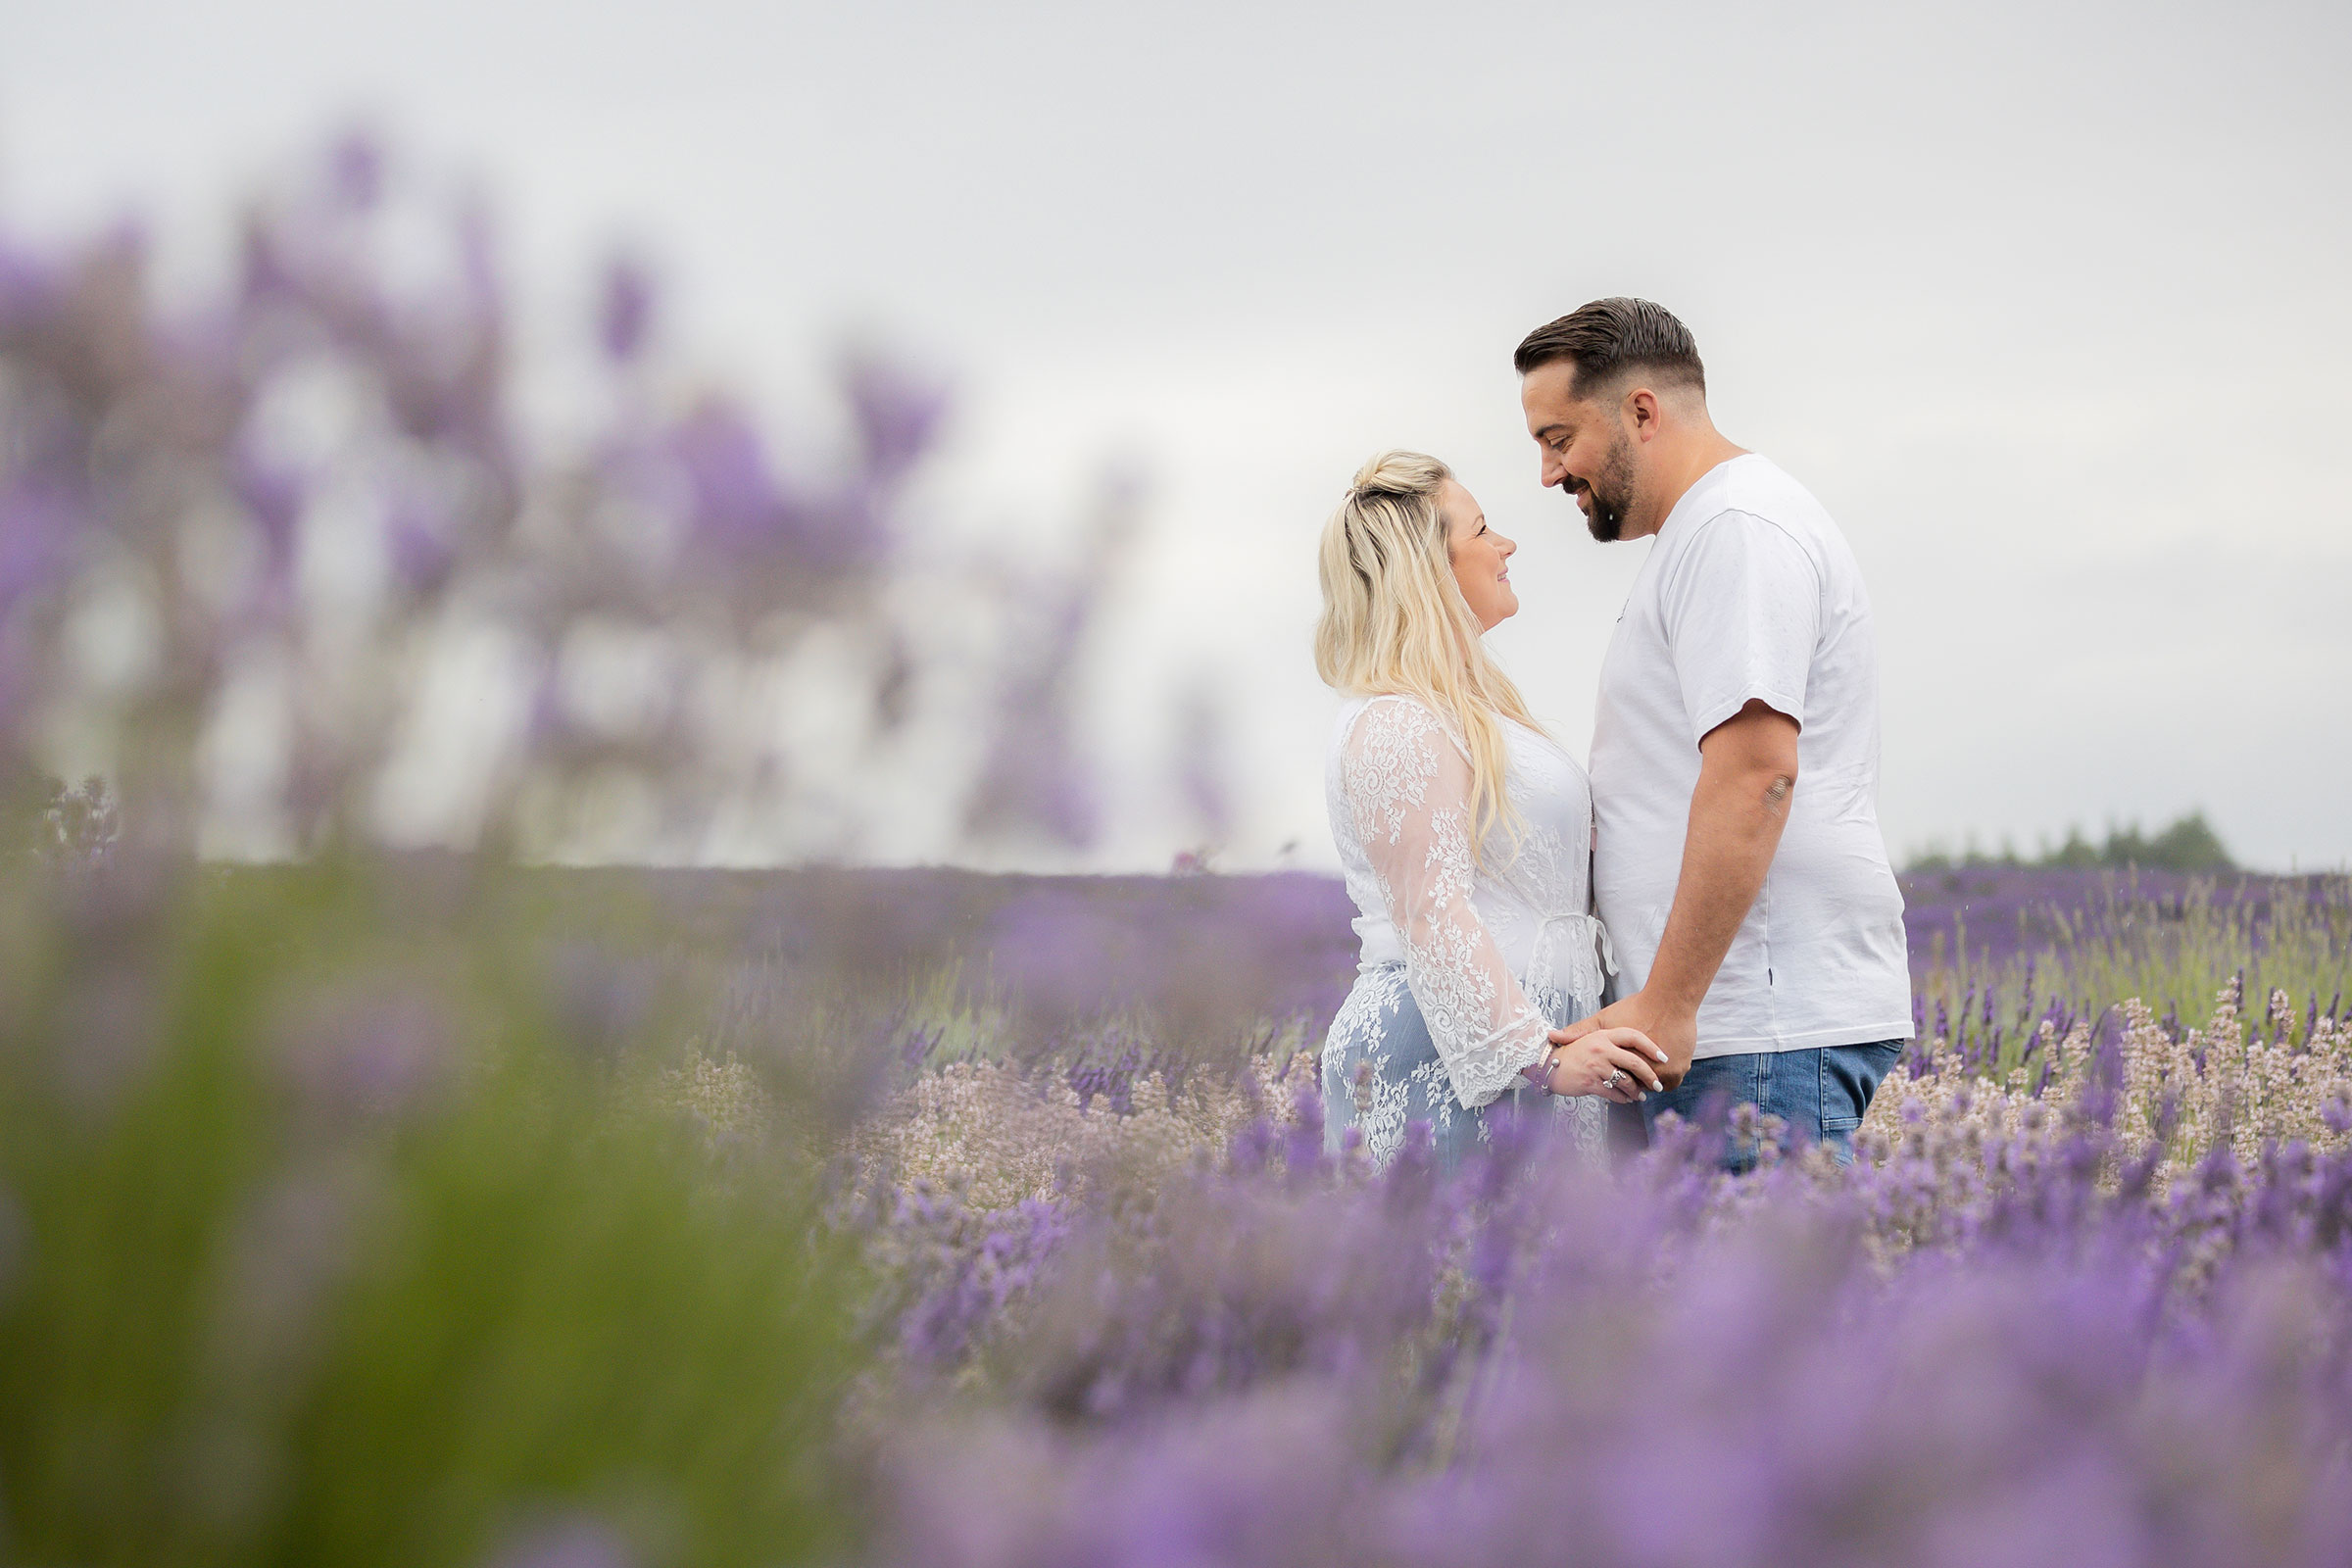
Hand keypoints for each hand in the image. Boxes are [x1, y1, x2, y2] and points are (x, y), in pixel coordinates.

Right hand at [1540, 1027, 1668, 1100]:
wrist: (1548, 1064)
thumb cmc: (1574, 1053)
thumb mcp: (1591, 1040)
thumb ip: (1612, 1045)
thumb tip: (1638, 1054)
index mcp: (1603, 1035)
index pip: (1633, 1036)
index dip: (1651, 1047)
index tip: (1664, 1058)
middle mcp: (1601, 1048)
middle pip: (1634, 1062)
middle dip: (1650, 1076)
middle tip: (1657, 1085)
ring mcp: (1595, 1065)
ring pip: (1626, 1082)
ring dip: (1636, 1092)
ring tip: (1640, 1096)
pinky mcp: (1590, 1082)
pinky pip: (1614, 1094)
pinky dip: (1623, 1099)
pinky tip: (1625, 1100)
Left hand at [1550, 990, 1697, 1091]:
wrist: (1671, 998)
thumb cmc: (1636, 1007)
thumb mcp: (1606, 1019)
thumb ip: (1581, 1031)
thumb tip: (1552, 1036)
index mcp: (1627, 1060)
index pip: (1617, 1083)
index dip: (1613, 1081)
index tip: (1610, 1076)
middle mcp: (1649, 1069)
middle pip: (1637, 1087)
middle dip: (1632, 1084)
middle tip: (1627, 1078)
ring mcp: (1668, 1070)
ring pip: (1656, 1085)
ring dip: (1650, 1081)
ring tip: (1642, 1073)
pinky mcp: (1682, 1066)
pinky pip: (1672, 1080)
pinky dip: (1665, 1075)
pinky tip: (1657, 1066)